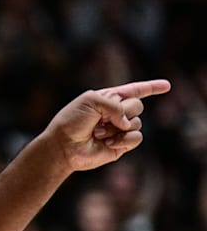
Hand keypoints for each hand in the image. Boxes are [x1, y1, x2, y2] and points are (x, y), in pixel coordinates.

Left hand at [44, 79, 169, 171]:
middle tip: (100, 119)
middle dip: (122, 111)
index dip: (151, 87)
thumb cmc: (71, 121)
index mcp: (108, 98)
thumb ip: (114, 104)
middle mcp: (116, 113)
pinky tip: (107, 142)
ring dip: (117, 127)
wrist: (63, 145)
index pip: (134, 90)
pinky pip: (136, 137)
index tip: (167, 85)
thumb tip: (127, 124)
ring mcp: (120, 129)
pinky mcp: (121, 144)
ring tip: (98, 133)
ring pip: (137, 122)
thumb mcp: (90, 100)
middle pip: (137, 105)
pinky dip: (123, 139)